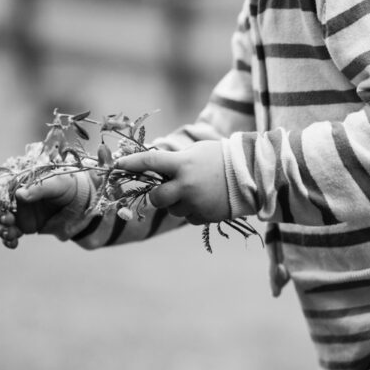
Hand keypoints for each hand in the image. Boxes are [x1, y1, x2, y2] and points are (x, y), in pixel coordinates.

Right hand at [0, 172, 90, 248]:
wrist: (82, 203)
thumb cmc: (68, 187)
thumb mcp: (57, 185)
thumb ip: (39, 189)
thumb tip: (19, 194)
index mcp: (20, 181)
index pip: (1, 188)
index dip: (0, 199)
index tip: (5, 209)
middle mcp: (15, 197)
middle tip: (9, 221)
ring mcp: (19, 212)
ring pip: (1, 221)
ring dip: (1, 229)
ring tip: (10, 234)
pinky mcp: (23, 225)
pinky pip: (10, 234)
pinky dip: (8, 240)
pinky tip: (13, 244)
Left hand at [113, 144, 231, 224]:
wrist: (252, 175)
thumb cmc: (222, 158)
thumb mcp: (197, 152)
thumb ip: (176, 161)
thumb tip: (155, 168)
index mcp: (182, 164)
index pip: (150, 163)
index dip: (131, 164)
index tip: (117, 165)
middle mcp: (185, 185)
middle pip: (156, 198)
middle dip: (157, 196)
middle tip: (164, 191)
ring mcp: (195, 203)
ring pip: (173, 210)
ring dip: (178, 203)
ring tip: (197, 193)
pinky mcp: (204, 216)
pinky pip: (189, 218)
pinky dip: (193, 211)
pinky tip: (206, 201)